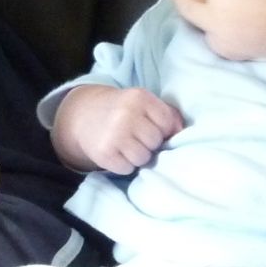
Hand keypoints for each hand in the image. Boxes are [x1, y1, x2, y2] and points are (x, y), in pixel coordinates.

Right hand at [50, 85, 182, 174]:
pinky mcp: (104, 153)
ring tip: (127, 145)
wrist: (84, 115)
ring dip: (138, 156)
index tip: (151, 127)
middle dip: (149, 143)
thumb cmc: (124, 112)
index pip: (167, 124)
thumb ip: (168, 115)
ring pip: (143, 158)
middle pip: (155, 142)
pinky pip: (127, 168)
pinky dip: (124, 165)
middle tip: (136, 137)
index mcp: (140, 97)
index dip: (163, 130)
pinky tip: (117, 152)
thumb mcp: (144, 104)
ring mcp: (114, 134)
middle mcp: (126, 114)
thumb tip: (181, 133)